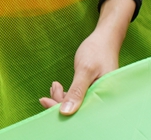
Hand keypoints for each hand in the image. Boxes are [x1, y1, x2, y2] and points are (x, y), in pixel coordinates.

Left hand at [41, 0, 133, 114]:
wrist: (105, 38)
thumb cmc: (97, 51)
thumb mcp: (85, 70)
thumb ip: (76, 91)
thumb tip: (65, 113)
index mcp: (103, 97)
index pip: (80, 112)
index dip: (60, 109)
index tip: (45, 101)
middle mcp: (100, 99)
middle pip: (77, 110)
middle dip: (60, 103)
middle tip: (52, 89)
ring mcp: (95, 94)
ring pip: (75, 104)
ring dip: (62, 97)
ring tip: (55, 85)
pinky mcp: (91, 90)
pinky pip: (77, 97)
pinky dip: (66, 94)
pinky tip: (59, 87)